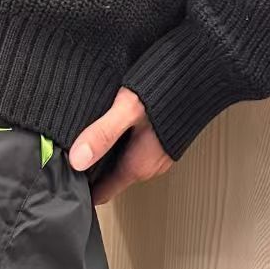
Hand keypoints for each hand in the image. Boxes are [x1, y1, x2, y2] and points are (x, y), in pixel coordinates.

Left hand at [69, 88, 172, 203]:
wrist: (205, 75)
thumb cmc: (170, 89)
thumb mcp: (128, 109)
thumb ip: (102, 134)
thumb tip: (77, 159)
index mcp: (137, 166)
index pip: (102, 194)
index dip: (83, 192)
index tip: (65, 186)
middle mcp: (148, 167)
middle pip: (110, 180)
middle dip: (90, 174)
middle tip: (67, 162)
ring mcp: (157, 156)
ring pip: (122, 165)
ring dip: (104, 159)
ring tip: (84, 145)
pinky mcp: (162, 142)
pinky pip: (134, 151)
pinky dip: (120, 146)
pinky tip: (112, 129)